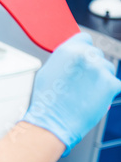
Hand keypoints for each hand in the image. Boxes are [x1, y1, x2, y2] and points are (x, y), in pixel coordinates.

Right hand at [23, 33, 120, 155]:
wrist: (53, 122)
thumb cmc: (47, 101)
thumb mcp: (48, 72)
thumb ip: (64, 60)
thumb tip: (73, 56)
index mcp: (68, 50)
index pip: (85, 39)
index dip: (83, 49)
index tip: (82, 59)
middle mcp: (85, 56)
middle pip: (97, 54)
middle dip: (91, 66)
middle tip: (81, 82)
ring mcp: (100, 69)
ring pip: (107, 68)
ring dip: (100, 78)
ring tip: (85, 93)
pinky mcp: (111, 84)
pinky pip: (115, 85)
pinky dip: (107, 92)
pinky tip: (94, 99)